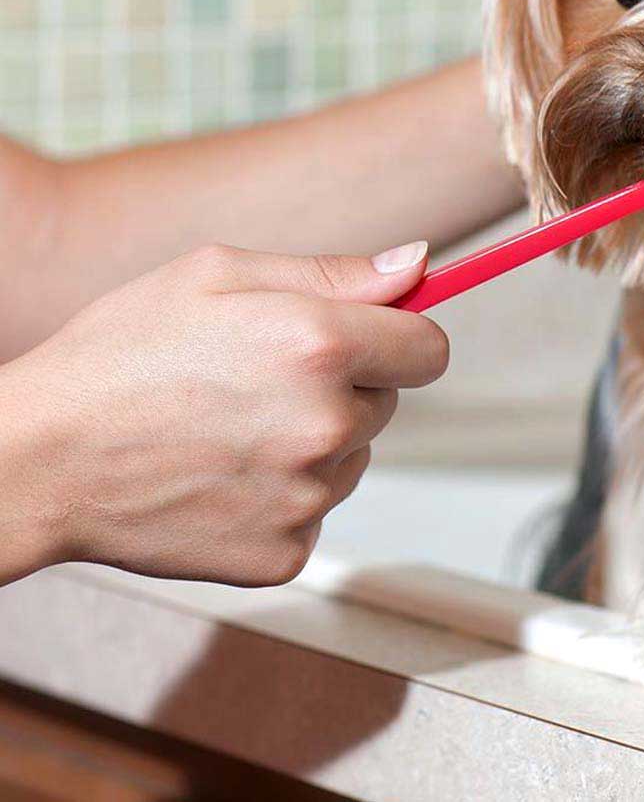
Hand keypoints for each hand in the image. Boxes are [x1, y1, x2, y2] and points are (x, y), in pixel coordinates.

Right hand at [0, 241, 445, 586]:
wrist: (40, 458)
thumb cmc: (121, 354)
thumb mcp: (220, 273)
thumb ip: (336, 272)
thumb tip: (418, 263)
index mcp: (320, 344)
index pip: (430, 349)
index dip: (403, 338)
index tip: (375, 337)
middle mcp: (326, 424)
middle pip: (389, 402)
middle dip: (348, 385)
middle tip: (265, 378)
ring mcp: (306, 496)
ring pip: (352, 456)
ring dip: (317, 441)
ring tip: (232, 426)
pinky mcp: (283, 553)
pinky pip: (315, 509)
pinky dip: (284, 494)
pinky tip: (222, 473)